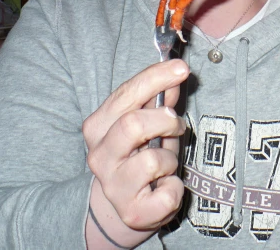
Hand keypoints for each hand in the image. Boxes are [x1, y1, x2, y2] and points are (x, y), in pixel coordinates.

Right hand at [83, 59, 189, 248]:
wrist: (126, 206)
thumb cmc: (140, 157)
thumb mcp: (149, 124)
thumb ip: (159, 101)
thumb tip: (175, 74)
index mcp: (98, 127)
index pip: (125, 95)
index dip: (155, 78)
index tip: (181, 68)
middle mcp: (99, 156)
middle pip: (133, 124)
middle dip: (165, 120)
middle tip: (177, 125)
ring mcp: (113, 186)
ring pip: (153, 160)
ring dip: (170, 158)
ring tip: (166, 163)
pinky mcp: (131, 211)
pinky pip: (168, 193)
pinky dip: (176, 188)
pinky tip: (166, 187)